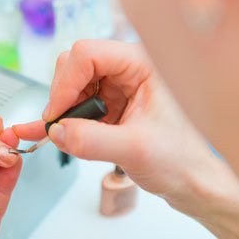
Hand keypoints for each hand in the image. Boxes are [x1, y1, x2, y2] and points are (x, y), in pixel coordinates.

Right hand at [12, 37, 238, 238]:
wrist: (193, 184)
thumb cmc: (181, 160)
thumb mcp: (135, 150)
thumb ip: (92, 140)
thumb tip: (57, 131)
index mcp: (140, 64)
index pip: (87, 54)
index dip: (66, 81)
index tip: (55, 114)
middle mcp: (127, 70)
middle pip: (75, 65)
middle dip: (62, 95)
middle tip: (57, 127)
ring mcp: (118, 88)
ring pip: (73, 85)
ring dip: (63, 110)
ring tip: (61, 136)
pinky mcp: (111, 107)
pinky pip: (77, 105)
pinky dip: (62, 120)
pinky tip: (45, 133)